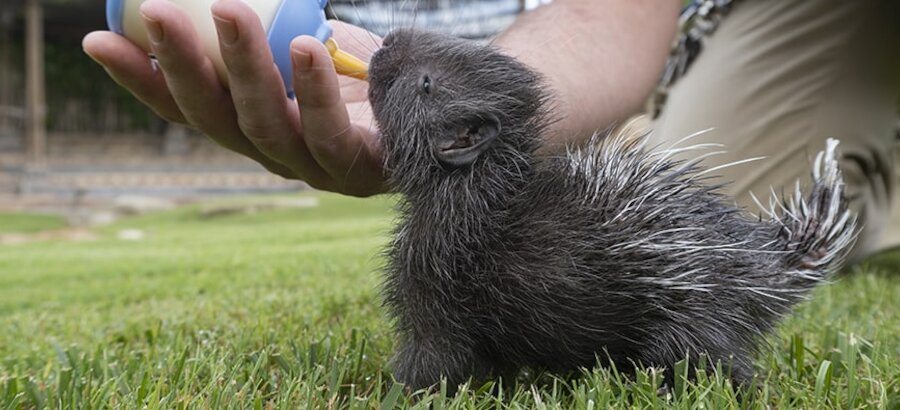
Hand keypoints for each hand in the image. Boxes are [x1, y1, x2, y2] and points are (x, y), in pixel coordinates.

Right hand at [82, 0, 385, 196]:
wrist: (446, 105)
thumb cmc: (368, 71)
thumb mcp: (307, 40)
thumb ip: (265, 31)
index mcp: (255, 128)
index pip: (188, 109)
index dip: (142, 78)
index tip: (97, 38)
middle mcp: (277, 155)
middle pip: (217, 119)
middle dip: (182, 65)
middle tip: (156, 10)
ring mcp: (317, 170)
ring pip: (267, 125)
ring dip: (243, 67)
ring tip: (228, 10)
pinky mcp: (362, 173)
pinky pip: (331, 134)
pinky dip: (314, 91)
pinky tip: (305, 46)